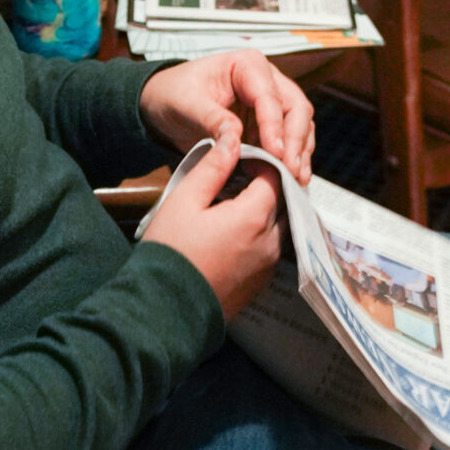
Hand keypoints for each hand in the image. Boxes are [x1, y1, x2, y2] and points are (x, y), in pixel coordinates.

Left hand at [139, 51, 314, 181]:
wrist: (166, 102)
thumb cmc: (175, 92)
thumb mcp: (186, 103)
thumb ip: (210, 118)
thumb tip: (234, 136)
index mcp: (248, 66)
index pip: (270, 97)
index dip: (275, 126)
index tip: (275, 153)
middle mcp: (267, 81)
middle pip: (296, 109)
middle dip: (295, 141)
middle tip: (290, 170)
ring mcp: (271, 103)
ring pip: (299, 125)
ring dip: (299, 152)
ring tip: (295, 179)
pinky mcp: (268, 125)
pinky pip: (289, 141)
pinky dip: (292, 158)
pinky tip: (291, 179)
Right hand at [143, 124, 283, 318]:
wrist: (166, 309)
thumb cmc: (170, 251)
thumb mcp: (184, 200)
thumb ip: (212, 168)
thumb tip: (232, 140)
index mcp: (253, 216)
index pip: (274, 176)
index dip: (261, 162)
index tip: (241, 159)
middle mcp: (271, 241)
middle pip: (283, 201)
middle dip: (269, 185)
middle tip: (242, 179)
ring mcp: (268, 265)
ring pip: (280, 226)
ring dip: (267, 211)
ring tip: (238, 205)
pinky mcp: (261, 283)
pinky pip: (273, 249)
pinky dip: (263, 234)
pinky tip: (236, 233)